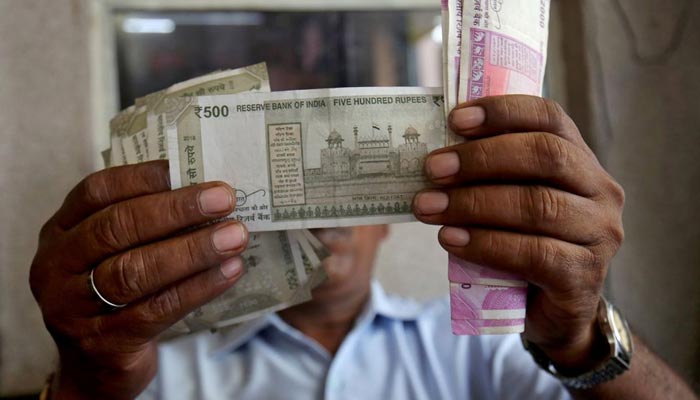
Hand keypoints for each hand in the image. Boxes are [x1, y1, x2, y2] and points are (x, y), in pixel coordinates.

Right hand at [30, 161, 247, 398]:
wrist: (96, 367)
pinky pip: (156, 310)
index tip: (194, 168)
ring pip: (135, 271)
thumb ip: (143, 223)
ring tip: (235, 236)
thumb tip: (207, 190)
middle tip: (224, 199)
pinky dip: (197, 288)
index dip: (146, 177)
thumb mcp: (113, 253)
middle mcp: (57, 266)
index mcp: (60, 231)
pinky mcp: (102, 342)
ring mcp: (73, 307)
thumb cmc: (115, 295)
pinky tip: (229, 272)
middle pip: (117, 227)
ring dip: (192, 250)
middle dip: (176, 210)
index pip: (97, 191)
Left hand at [413, 95, 624, 371]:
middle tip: (433, 168)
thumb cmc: (522, 243)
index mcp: (581, 160)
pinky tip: (450, 239)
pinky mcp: (584, 275)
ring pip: (537, 205)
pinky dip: (485, 244)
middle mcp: (600, 191)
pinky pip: (533, 254)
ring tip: (428, 207)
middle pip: (545, 156)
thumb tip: (433, 155)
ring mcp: (599, 234)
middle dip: (481, 158)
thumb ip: (490, 175)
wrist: (551, 309)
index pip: (549, 118)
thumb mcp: (510, 201)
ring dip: (473, 203)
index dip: (503, 112)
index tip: (455, 119)